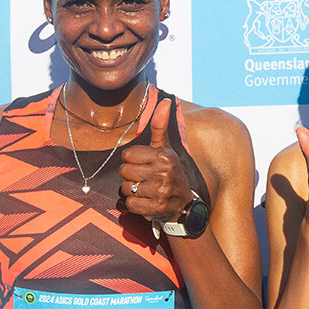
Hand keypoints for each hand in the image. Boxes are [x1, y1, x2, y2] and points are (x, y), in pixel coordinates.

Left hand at [120, 99, 192, 220]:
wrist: (184, 205)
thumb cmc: (169, 173)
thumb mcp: (166, 149)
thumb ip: (160, 126)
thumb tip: (165, 99)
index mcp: (164, 156)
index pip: (128, 155)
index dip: (133, 161)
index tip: (145, 166)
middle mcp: (164, 173)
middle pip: (124, 171)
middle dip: (131, 177)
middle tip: (145, 180)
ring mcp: (161, 191)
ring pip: (126, 188)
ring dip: (132, 192)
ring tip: (146, 191)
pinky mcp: (156, 208)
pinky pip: (130, 204)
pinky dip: (135, 205)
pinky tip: (147, 202)